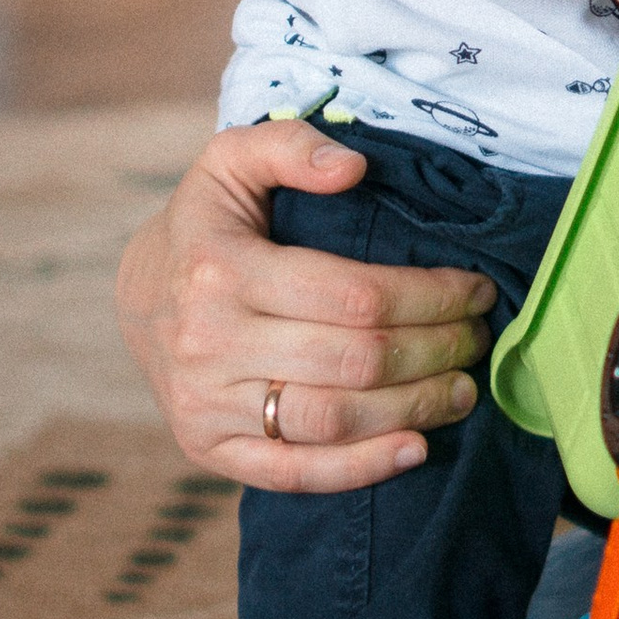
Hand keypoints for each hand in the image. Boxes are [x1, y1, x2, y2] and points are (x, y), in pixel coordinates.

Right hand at [114, 119, 495, 493]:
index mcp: (220, 269)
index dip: (429, 295)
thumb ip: (291, 146)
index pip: (353, 294)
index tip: (475, 288)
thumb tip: (353, 168)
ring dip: (414, 408)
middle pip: (354, 360)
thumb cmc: (208, 223)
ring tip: (462, 388)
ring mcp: (205, 404)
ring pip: (332, 420)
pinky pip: (295, 473)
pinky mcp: (208, 449)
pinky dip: (362, 468)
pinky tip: (416, 448)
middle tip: (478, 337)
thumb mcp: (232, 160)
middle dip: (435, 349)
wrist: (140, 296)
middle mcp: (208, 342)